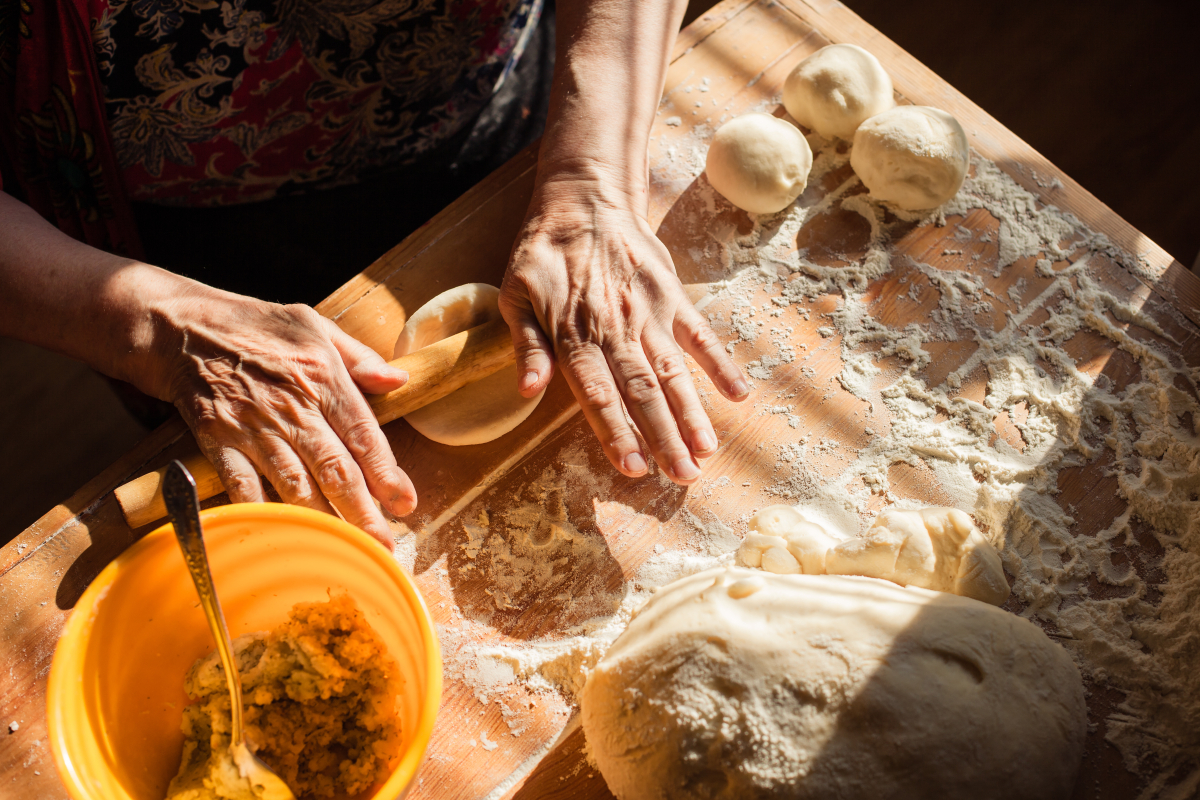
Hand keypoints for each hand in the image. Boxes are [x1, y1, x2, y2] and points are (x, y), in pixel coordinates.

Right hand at [155, 290, 415, 546]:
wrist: (181, 326)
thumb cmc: (254, 325)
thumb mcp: (314, 325)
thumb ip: (360, 357)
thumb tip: (398, 382)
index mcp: (323, 376)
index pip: (363, 433)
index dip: (386, 473)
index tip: (405, 503)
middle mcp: (292, 405)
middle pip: (334, 468)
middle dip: (363, 512)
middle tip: (384, 544)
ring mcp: (253, 426)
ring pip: (295, 485)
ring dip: (323, 521)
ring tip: (346, 549)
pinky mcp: (217, 440)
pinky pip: (243, 486)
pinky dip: (263, 513)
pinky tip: (285, 535)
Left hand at [499, 179, 748, 483]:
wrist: (584, 198)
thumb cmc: (543, 253)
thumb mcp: (515, 295)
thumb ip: (526, 345)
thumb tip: (527, 390)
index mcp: (575, 335)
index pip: (598, 394)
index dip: (617, 433)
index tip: (634, 469)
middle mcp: (616, 329)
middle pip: (643, 392)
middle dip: (664, 438)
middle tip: (683, 477)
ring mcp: (649, 314)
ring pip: (674, 372)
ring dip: (692, 414)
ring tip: (707, 452)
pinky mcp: (672, 297)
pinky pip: (700, 334)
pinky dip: (720, 363)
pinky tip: (739, 394)